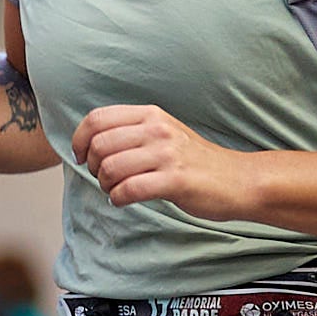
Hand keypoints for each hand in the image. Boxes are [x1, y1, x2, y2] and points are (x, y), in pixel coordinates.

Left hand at [74, 103, 249, 217]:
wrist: (238, 180)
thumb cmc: (195, 161)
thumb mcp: (164, 133)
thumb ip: (132, 131)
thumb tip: (91, 142)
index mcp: (151, 115)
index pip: (97, 118)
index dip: (79, 139)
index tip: (80, 157)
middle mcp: (157, 130)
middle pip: (99, 145)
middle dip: (91, 167)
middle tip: (102, 178)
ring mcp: (167, 154)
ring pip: (110, 168)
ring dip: (104, 185)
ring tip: (114, 191)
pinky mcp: (175, 180)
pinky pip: (129, 190)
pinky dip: (117, 199)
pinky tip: (124, 200)